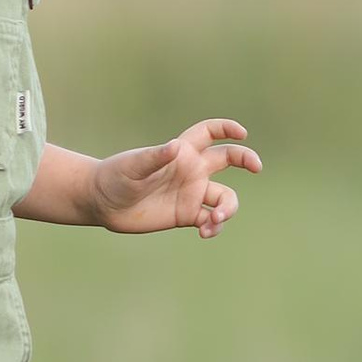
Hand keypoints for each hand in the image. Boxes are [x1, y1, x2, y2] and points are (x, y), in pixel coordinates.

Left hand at [89, 117, 261, 240]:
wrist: (104, 204)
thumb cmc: (116, 176)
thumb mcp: (133, 166)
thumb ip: (155, 156)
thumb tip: (177, 147)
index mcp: (182, 152)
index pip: (210, 133)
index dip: (227, 129)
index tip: (242, 133)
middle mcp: (191, 170)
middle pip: (228, 159)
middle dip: (246, 159)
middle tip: (257, 167)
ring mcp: (191, 193)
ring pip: (225, 197)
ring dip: (228, 208)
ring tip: (215, 219)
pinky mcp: (187, 216)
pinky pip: (211, 220)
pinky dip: (214, 227)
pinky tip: (205, 232)